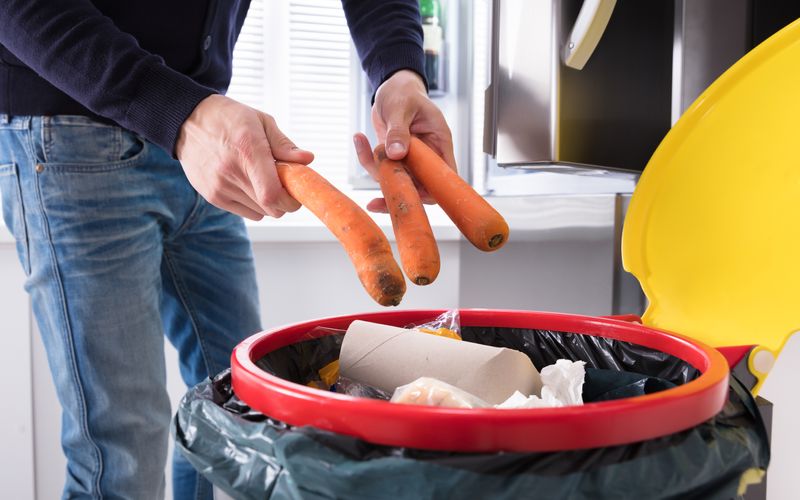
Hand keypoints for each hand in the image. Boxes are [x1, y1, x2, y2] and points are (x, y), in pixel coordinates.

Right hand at [175, 94, 313, 219]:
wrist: (188, 122)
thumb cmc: (229, 119)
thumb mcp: (260, 121)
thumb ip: (284, 144)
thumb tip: (308, 160)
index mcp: (248, 150)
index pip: (273, 194)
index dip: (291, 200)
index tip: (297, 192)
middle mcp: (231, 172)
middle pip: (271, 208)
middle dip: (285, 201)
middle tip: (284, 185)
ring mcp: (219, 187)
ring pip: (260, 212)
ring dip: (269, 202)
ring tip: (262, 179)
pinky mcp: (212, 197)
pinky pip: (245, 213)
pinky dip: (253, 204)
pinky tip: (248, 184)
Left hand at [365, 69, 455, 212]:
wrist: (392, 88)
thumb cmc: (404, 92)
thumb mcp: (402, 107)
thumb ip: (399, 130)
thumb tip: (396, 154)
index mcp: (439, 143)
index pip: (444, 176)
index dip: (434, 191)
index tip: (413, 196)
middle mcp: (427, 156)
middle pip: (420, 187)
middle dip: (397, 195)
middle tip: (374, 203)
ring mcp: (410, 160)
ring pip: (397, 181)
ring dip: (375, 171)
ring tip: (361, 142)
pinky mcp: (394, 159)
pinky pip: (381, 169)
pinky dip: (366, 159)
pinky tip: (359, 139)